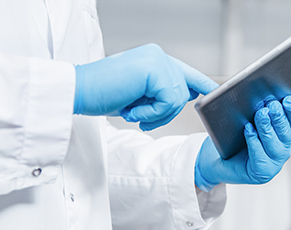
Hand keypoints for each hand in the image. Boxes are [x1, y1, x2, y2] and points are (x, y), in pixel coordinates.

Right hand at [73, 43, 218, 130]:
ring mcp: (157, 60)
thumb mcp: (139, 95)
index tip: (213, 92)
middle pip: (183, 92)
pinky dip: (151, 113)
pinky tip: (132, 111)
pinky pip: (168, 101)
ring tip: (132, 112)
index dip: (201, 84)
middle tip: (140, 117)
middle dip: (165, 112)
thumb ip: (162, 92)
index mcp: (155, 59)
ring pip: (177, 98)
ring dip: (156, 114)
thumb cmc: (102, 94)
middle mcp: (158, 55)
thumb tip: (190, 95)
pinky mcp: (154, 70)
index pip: (186, 73)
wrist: (77, 92)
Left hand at [194, 96, 290, 190]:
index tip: (287, 99)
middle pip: (286, 132)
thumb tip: (236, 84)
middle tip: (272, 105)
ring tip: (260, 114)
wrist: (217, 160)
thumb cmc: (231, 138)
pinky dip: (254, 142)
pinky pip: (260, 157)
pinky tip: (248, 130)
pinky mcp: (263, 172)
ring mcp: (274, 162)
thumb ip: (244, 102)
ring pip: (274, 144)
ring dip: (267, 128)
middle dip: (279, 117)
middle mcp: (282, 148)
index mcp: (283, 133)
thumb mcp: (242, 117)